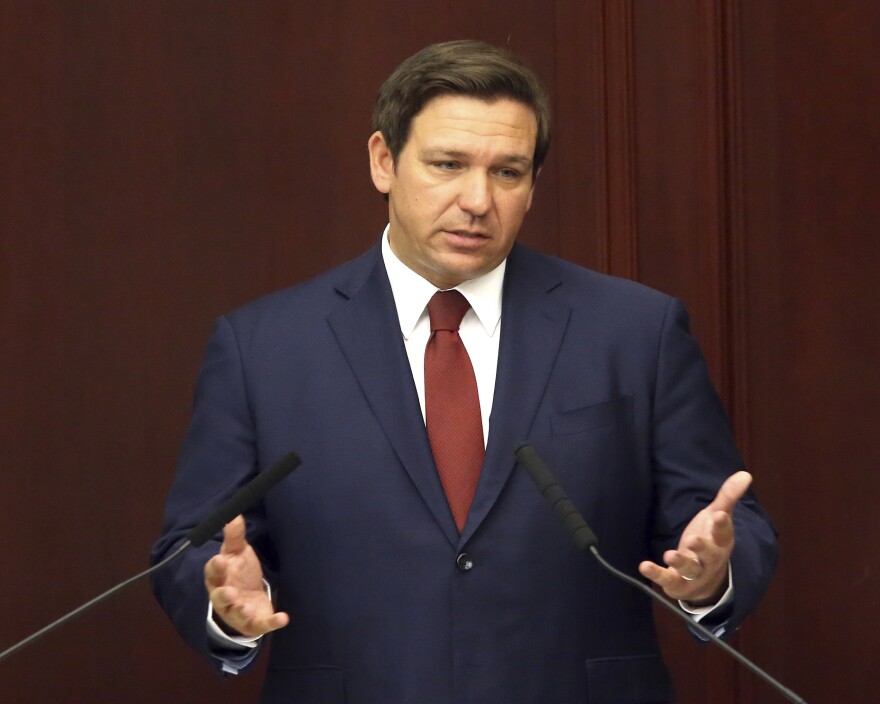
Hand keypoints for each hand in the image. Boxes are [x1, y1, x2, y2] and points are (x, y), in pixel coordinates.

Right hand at [204, 515, 289, 637]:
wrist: (247, 597)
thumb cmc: (237, 572)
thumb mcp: (236, 552)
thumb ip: (234, 536)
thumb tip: (233, 514)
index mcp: (219, 577)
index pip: (213, 572)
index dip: (215, 567)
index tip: (220, 560)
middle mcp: (224, 597)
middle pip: (220, 597)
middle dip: (224, 595)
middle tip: (230, 592)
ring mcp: (238, 611)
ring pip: (236, 614)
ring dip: (241, 611)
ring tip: (246, 608)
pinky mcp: (253, 622)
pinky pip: (261, 624)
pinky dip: (271, 622)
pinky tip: (283, 618)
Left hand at [638, 471, 751, 604]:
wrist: (708, 580)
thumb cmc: (711, 541)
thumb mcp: (718, 518)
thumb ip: (727, 497)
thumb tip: (745, 474)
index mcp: (721, 542)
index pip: (724, 534)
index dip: (722, 525)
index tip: (720, 514)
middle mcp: (710, 560)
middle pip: (709, 555)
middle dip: (702, 548)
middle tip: (693, 540)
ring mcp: (694, 573)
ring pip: (690, 569)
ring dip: (680, 562)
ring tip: (669, 554)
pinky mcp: (677, 582)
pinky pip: (668, 580)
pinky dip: (656, 574)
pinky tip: (644, 566)